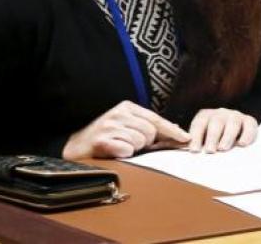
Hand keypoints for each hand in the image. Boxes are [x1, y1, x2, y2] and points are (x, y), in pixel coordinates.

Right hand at [63, 101, 189, 158]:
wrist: (75, 146)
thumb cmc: (106, 137)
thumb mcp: (127, 125)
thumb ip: (149, 127)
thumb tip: (176, 131)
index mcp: (127, 107)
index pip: (155, 119)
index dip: (172, 130)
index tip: (185, 139)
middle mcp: (118, 113)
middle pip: (151, 132)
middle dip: (146, 142)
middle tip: (131, 143)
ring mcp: (110, 126)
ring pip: (140, 142)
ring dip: (134, 149)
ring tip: (120, 146)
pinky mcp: (102, 141)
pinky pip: (127, 150)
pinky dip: (124, 154)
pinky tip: (115, 151)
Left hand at [188, 108, 257, 152]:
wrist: (234, 132)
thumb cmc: (213, 140)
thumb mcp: (202, 138)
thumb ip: (195, 143)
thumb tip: (189, 151)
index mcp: (205, 116)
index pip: (199, 124)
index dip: (196, 137)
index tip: (194, 150)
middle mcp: (220, 113)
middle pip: (216, 123)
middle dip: (212, 137)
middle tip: (210, 151)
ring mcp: (235, 116)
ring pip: (232, 123)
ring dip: (228, 136)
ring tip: (223, 148)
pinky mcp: (249, 121)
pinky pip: (249, 125)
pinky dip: (247, 134)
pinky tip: (242, 144)